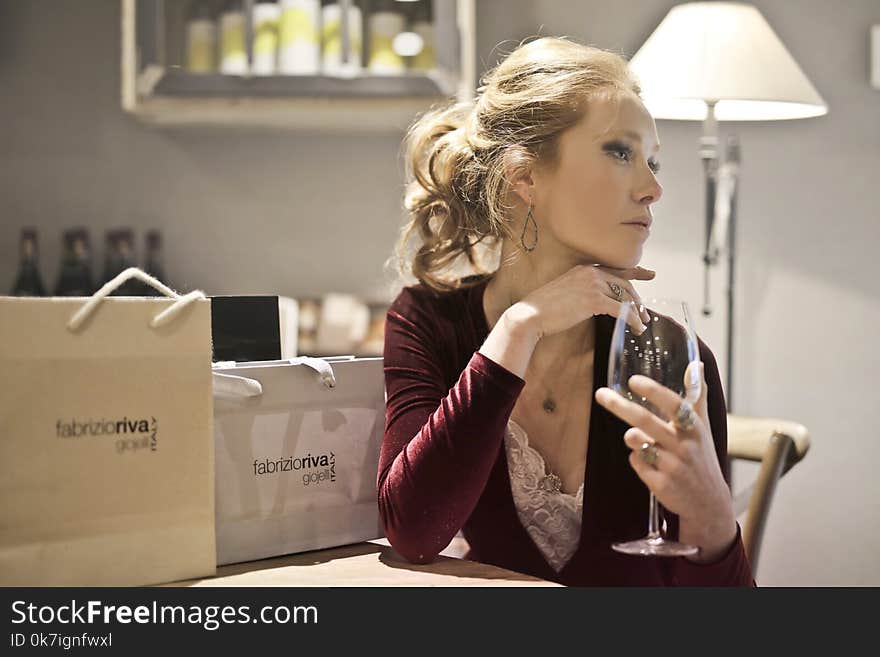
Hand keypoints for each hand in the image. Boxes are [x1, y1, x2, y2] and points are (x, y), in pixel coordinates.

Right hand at [505, 264, 655, 340]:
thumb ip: (582, 293)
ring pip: (625, 296)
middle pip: (624, 283)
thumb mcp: (565, 294)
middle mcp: (590, 272)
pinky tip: (637, 329)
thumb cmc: (542, 310)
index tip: (650, 274)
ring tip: (642, 325)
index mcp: (583, 269)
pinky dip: (632, 320)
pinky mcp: (594, 300)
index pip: (615, 268)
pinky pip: (621, 309)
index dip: (636, 271)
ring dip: (637, 312)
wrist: (529, 316)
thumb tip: (599, 304)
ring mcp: (592, 284)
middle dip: (638, 300)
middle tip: (645, 315)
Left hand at [594, 362, 736, 561]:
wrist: (708, 503)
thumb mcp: (703, 427)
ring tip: (641, 440)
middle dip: (620, 406)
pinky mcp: (661, 485)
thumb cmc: (701, 458)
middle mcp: (684, 446)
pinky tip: (650, 464)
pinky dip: (637, 459)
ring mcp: (672, 467)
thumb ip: (697, 396)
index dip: (654, 392)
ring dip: (633, 438)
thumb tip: (696, 364)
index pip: (674, 405)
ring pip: (637, 442)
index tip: (634, 380)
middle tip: (600, 394)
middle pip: (646, 421)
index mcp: (694, 429)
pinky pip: (635, 462)